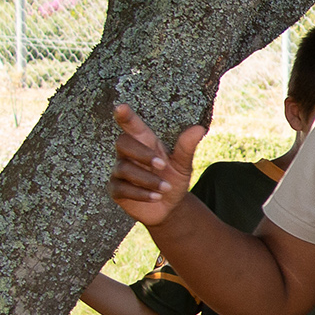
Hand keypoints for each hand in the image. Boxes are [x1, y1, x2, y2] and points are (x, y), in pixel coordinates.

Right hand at [108, 105, 205, 226]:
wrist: (169, 207)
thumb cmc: (173, 180)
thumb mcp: (183, 165)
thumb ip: (186, 148)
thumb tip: (198, 129)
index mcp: (145, 143)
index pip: (132, 126)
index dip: (126, 117)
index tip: (121, 107)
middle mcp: (128, 154)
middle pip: (123, 143)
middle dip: (142, 154)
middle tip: (162, 165)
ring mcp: (119, 171)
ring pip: (124, 168)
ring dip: (148, 179)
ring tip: (166, 188)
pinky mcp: (115, 189)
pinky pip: (122, 188)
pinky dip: (141, 193)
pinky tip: (156, 197)